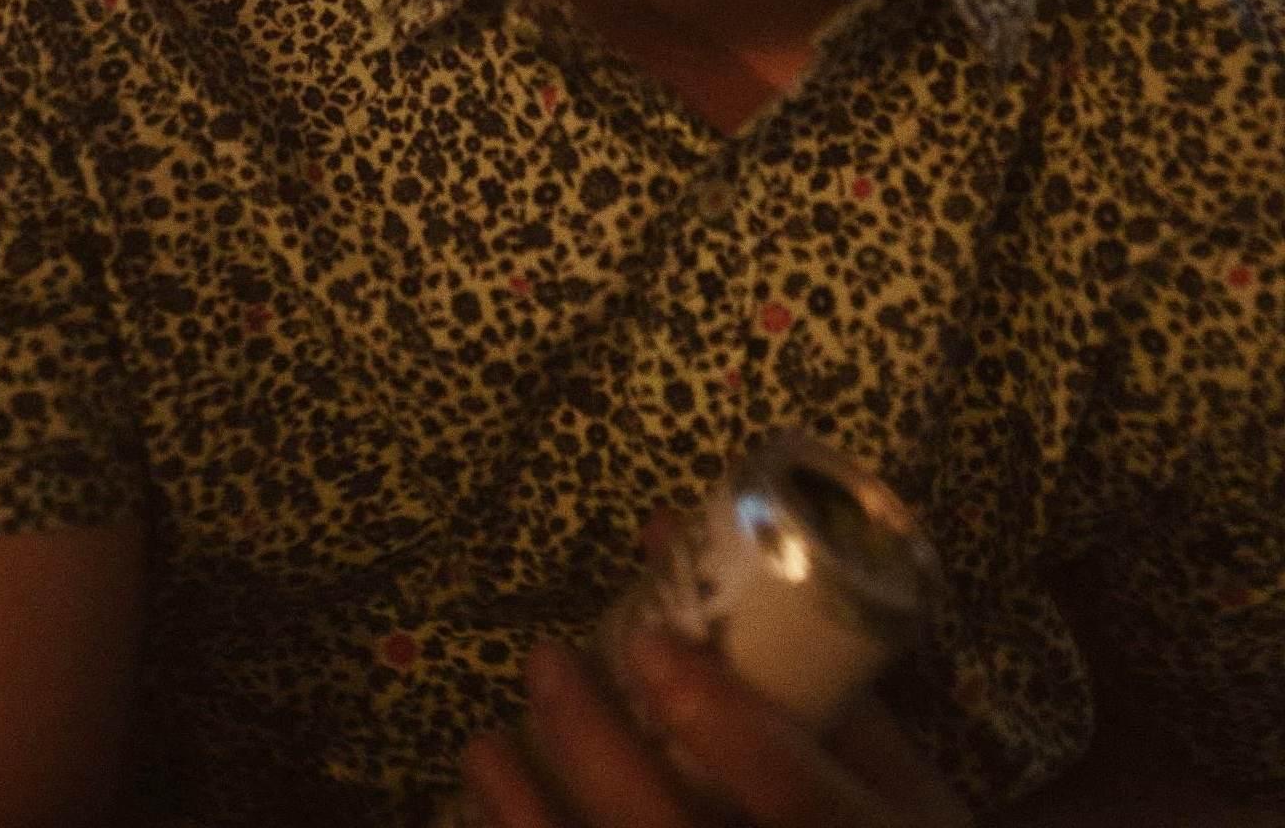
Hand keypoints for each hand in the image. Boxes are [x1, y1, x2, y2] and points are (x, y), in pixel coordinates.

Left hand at [446, 630, 973, 827]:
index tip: (649, 638)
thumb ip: (849, 713)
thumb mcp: (913, 807)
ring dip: (528, 818)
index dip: (721, 719)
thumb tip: (745, 585)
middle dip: (596, 746)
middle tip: (545, 661)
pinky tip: (476, 820)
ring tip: (485, 747)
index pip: (799, 796)